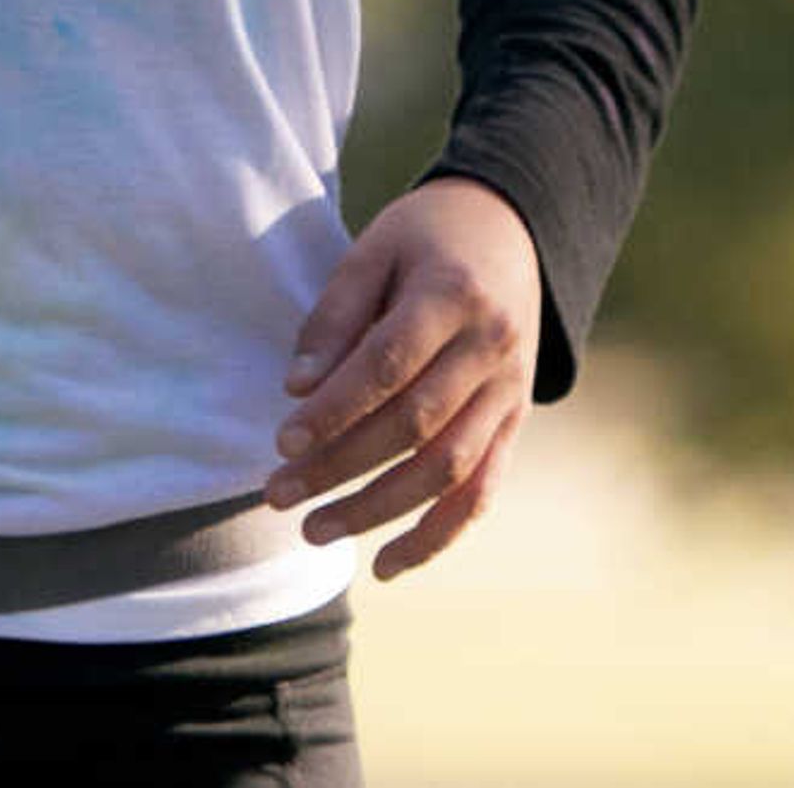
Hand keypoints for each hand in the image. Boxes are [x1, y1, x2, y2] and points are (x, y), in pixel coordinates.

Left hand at [262, 177, 542, 580]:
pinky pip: (481, 491)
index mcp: (453, 295)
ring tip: (315, 530)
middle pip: (415, 426)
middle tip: (278, 494)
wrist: (513, 230)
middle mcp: (492, 349)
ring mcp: (511, 392)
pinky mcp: (515, 422)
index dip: (335, 410)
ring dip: (380, 510)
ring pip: (449, 470)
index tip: (282, 442)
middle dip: (341, 468)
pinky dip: (437, 535)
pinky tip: (386, 564)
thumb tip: (297, 388)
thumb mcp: (375, 248)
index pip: (388, 366)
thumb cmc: (427, 237)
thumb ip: (336, 315)